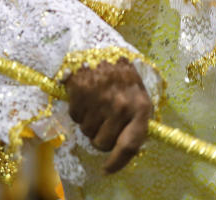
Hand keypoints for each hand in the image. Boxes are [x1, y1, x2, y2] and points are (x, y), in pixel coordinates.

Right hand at [65, 58, 152, 172]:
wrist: (100, 45)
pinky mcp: (80, 94)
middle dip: (102, 137)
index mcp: (140, 106)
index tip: (108, 169)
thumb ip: (136, 120)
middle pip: (103, 143)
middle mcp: (120, 106)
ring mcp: (99, 100)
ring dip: (90, 123)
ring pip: (87, 132)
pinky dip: (79, 111)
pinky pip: (75, 118)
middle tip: (105, 120)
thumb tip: (128, 149)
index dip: (118, 162)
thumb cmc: (123, 73)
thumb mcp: (138, 94)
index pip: (129, 144)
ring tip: (97, 102)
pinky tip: (87, 96)